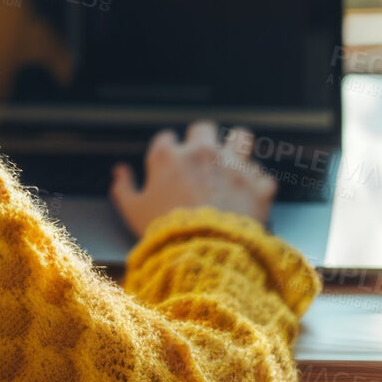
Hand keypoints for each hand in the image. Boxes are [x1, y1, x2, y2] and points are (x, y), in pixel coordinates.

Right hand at [109, 121, 277, 237]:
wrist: (204, 253)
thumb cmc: (166, 232)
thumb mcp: (133, 212)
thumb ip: (124, 188)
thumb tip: (119, 172)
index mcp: (169, 157)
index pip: (166, 138)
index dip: (168, 151)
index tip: (170, 164)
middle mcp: (202, 153)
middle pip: (204, 128)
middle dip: (203, 140)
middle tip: (202, 160)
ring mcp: (233, 166)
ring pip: (241, 137)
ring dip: (237, 148)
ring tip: (234, 162)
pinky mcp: (257, 185)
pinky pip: (263, 176)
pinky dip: (257, 186)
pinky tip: (250, 195)